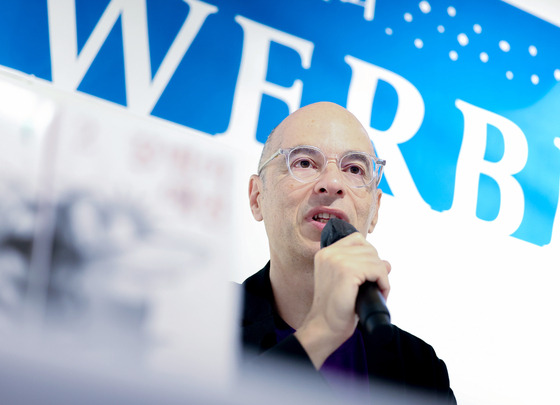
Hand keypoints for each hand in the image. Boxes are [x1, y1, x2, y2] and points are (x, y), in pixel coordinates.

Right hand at [294, 232, 390, 368]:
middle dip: (377, 268)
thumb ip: (361, 267)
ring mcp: (337, 261)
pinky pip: (378, 270)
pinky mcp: (347, 271)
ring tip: (376, 292)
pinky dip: (384, 283)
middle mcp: (329, 253)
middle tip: (374, 287)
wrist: (325, 327)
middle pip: (369, 249)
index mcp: (325, 253)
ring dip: (382, 277)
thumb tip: (387, 263)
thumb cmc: (335, 308)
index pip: (357, 240)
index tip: (367, 275)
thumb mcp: (345, 281)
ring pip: (375, 260)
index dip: (368, 256)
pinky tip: (379, 293)